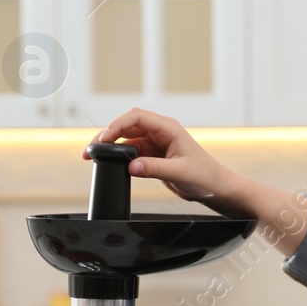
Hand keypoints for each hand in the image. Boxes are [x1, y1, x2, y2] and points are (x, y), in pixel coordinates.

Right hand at [91, 108, 238, 209]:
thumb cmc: (204, 176)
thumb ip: (154, 168)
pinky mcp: (152, 155)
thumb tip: (131, 166)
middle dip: (108, 134)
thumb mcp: (179, 172)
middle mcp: (160, 132)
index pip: (137, 118)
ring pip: (126, 139)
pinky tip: (107, 163)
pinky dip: (117, 156)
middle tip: (92, 149)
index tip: (104, 139)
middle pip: (127, 125)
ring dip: (110, 146)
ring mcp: (155, 143)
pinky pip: (130, 152)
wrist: (214, 187)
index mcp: (168, 128)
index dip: (118, 125)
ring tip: (93, 156)